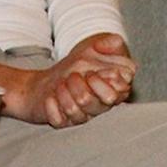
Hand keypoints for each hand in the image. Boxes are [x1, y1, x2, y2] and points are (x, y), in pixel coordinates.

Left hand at [9, 34, 135, 128]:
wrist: (49, 79)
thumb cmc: (78, 64)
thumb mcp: (97, 47)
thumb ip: (112, 43)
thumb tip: (112, 45)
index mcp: (113, 91)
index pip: (118, 93)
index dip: (103, 82)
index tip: (91, 73)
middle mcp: (98, 107)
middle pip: (91, 101)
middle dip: (78, 85)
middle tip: (72, 75)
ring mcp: (81, 117)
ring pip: (74, 110)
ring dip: (63, 91)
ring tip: (61, 83)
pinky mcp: (63, 123)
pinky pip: (58, 120)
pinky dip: (51, 105)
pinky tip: (50, 97)